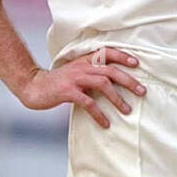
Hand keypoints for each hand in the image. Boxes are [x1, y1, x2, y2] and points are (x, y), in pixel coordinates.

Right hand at [20, 47, 145, 128]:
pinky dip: (99, 114)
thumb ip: (91, 72)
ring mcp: (75, 78)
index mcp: (85, 60)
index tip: (137, 64)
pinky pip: (88, 103)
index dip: (123, 56)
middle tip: (142, 91)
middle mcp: (82, 67)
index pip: (107, 52)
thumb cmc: (58, 81)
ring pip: (103, 84)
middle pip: (110, 70)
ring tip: (127, 110)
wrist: (34, 86)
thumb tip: (113, 82)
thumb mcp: (76, 71)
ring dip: (117, 98)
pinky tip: (105, 123)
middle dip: (128, 81)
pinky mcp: (68, 91)